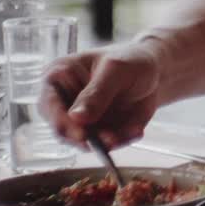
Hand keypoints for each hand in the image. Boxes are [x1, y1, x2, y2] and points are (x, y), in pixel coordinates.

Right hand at [39, 43, 162, 149]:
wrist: (155, 71)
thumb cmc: (131, 60)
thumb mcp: (116, 69)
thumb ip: (96, 92)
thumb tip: (75, 117)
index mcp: (58, 76)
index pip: (49, 104)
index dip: (62, 122)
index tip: (82, 134)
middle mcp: (64, 102)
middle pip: (62, 130)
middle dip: (86, 139)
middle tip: (110, 139)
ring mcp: (80, 120)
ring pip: (85, 142)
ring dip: (108, 142)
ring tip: (132, 130)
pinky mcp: (97, 132)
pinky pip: (106, 145)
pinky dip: (122, 139)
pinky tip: (137, 129)